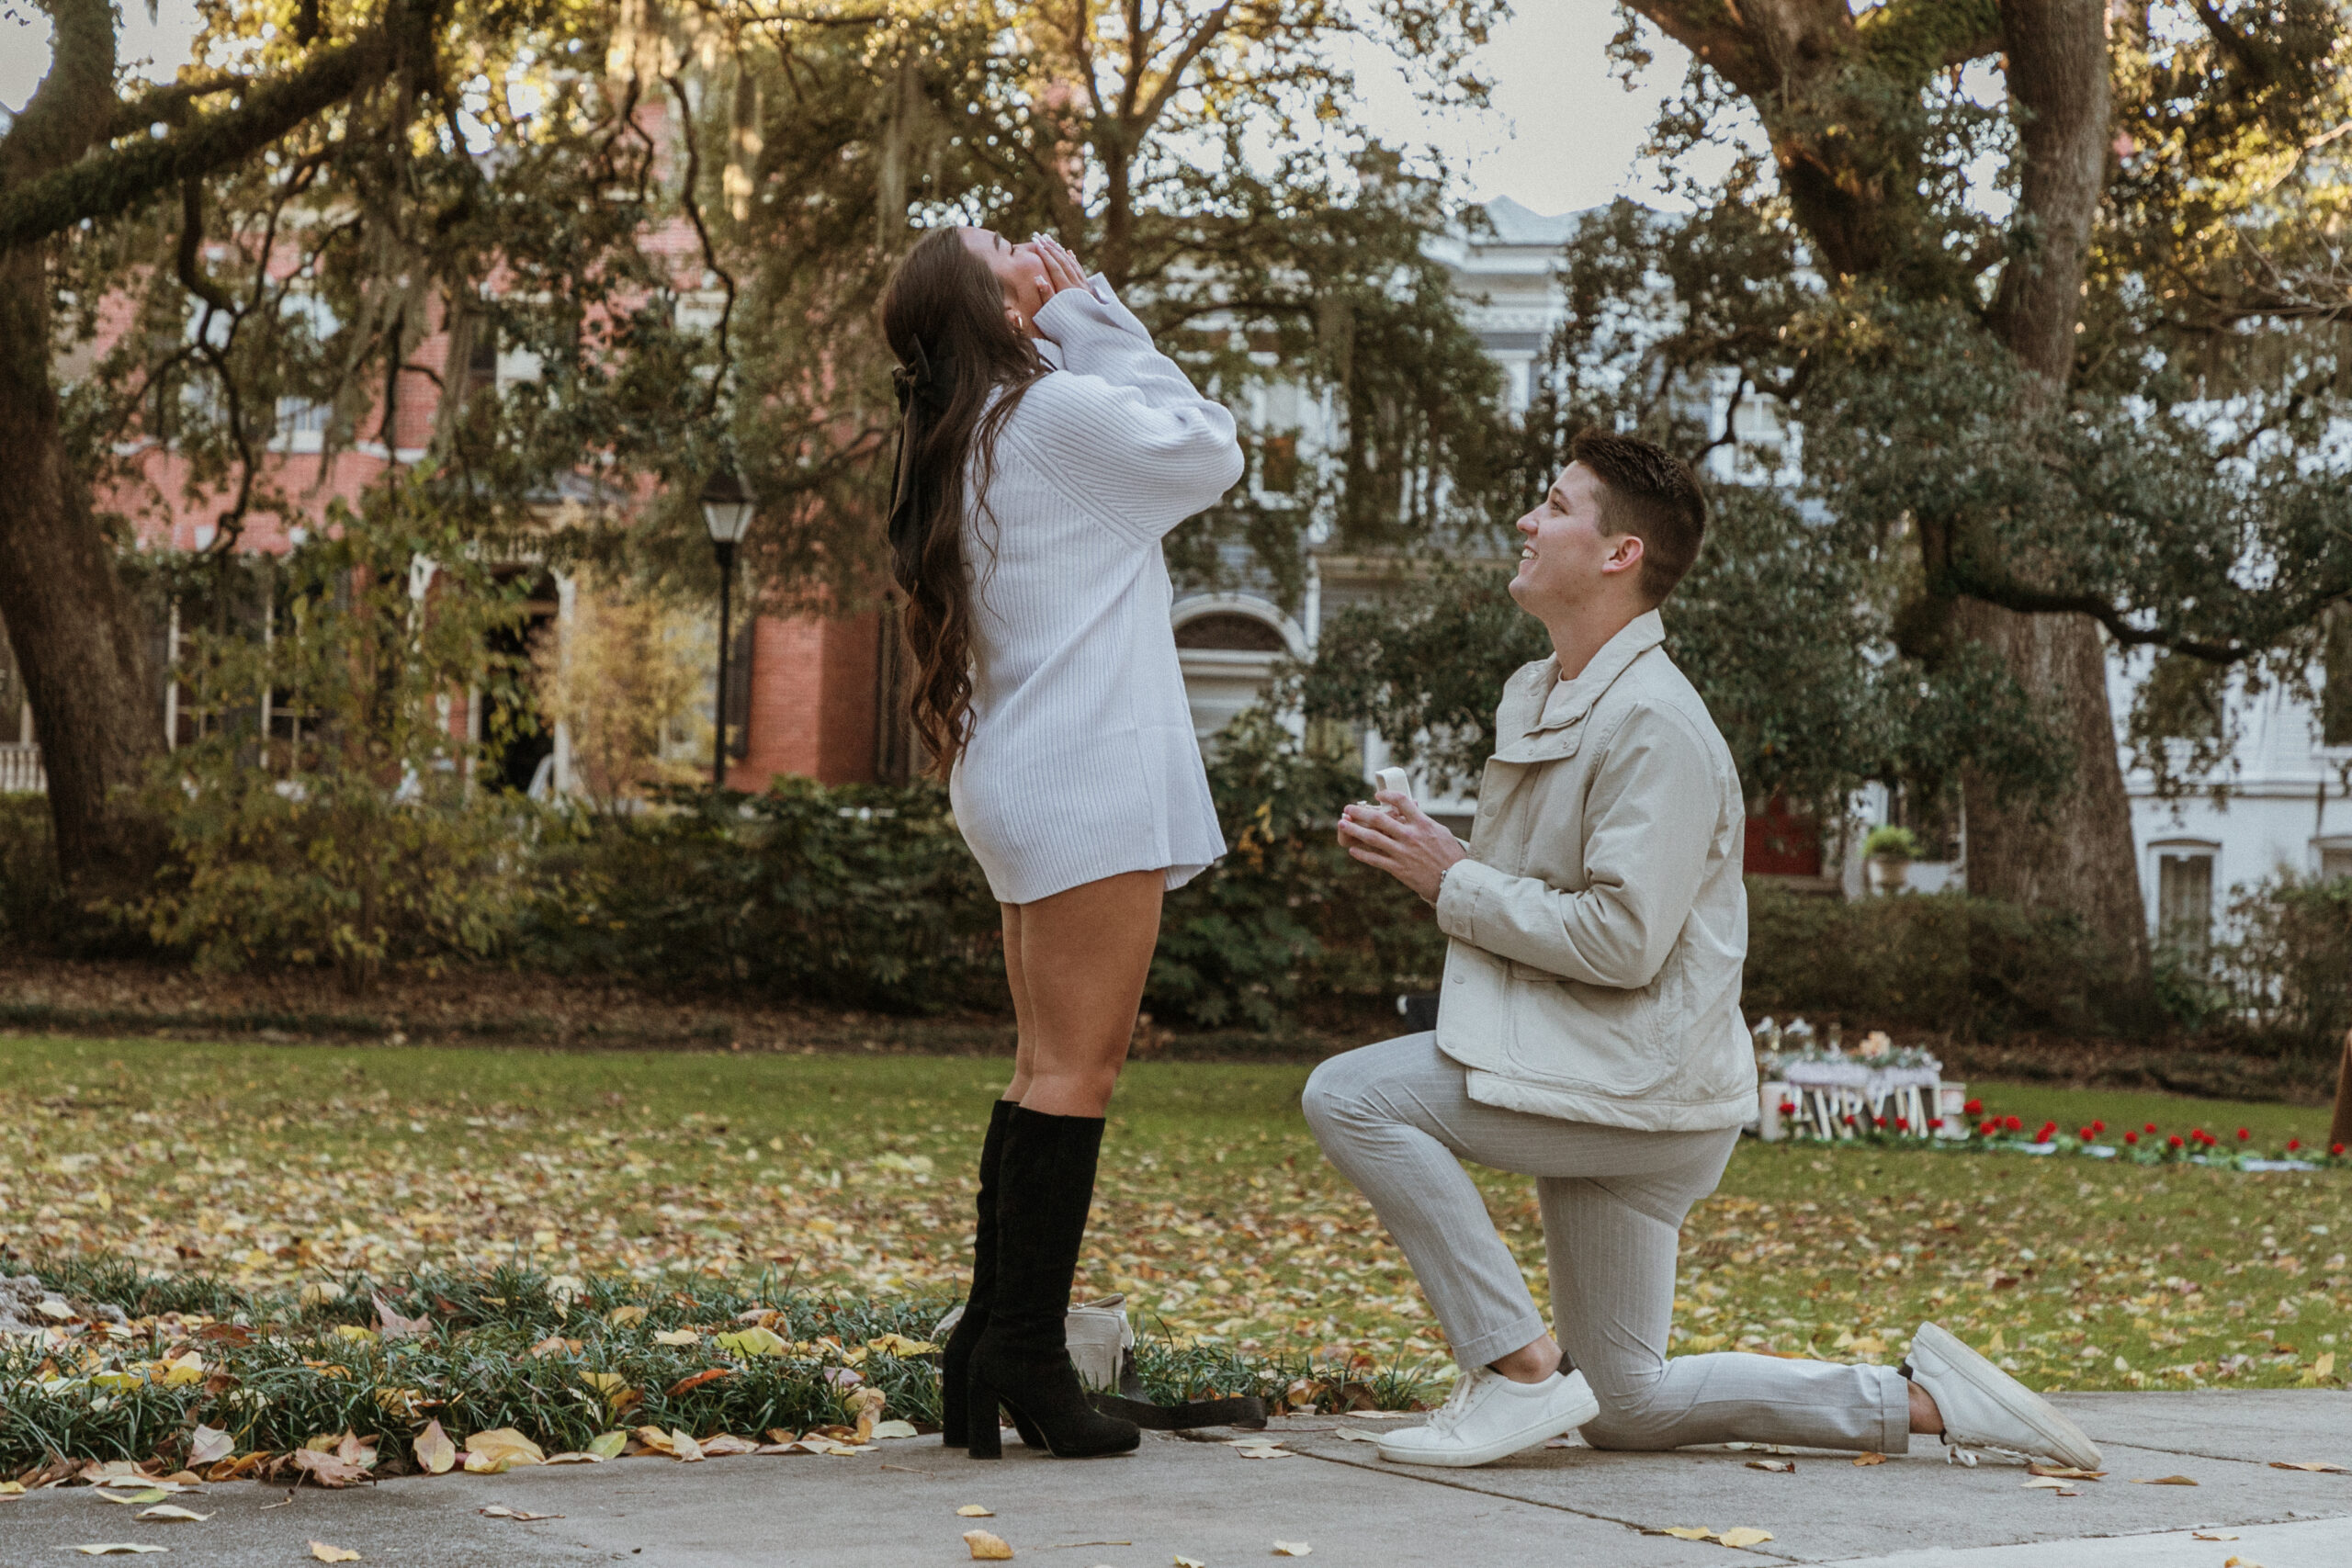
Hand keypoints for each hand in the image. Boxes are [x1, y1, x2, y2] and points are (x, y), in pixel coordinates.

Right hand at [1024, 233, 1088, 339]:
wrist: (1093, 336)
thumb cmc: (1068, 328)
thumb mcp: (1054, 314)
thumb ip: (1046, 296)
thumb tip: (1038, 278)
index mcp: (1067, 290)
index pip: (1055, 267)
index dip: (1046, 254)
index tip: (1037, 243)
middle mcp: (1077, 285)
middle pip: (1063, 262)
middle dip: (1051, 248)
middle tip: (1040, 236)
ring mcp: (1084, 287)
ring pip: (1072, 263)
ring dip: (1061, 251)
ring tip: (1051, 241)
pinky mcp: (1089, 290)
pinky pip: (1080, 270)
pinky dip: (1074, 260)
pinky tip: (1070, 253)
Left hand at [1337, 791, 1466, 903]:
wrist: (1454, 881)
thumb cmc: (1450, 856)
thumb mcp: (1440, 832)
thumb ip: (1423, 821)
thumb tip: (1412, 810)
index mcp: (1422, 824)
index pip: (1402, 802)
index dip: (1387, 796)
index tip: (1377, 796)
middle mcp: (1410, 836)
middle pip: (1379, 819)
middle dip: (1360, 812)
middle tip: (1348, 808)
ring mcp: (1402, 852)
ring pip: (1372, 838)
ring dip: (1354, 830)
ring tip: (1342, 824)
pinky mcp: (1398, 868)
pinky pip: (1375, 859)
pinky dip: (1362, 854)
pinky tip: (1352, 850)